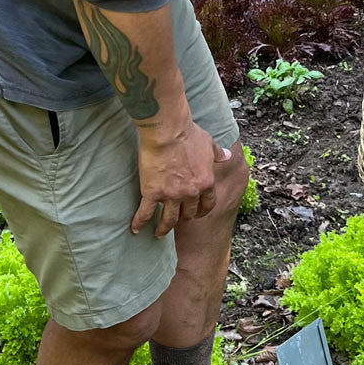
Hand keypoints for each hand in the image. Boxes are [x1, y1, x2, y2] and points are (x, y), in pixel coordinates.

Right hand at [133, 120, 230, 236]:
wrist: (168, 131)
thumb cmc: (188, 134)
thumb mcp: (208, 143)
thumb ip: (217, 153)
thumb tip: (227, 155)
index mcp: (205, 182)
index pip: (207, 204)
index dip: (202, 211)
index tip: (197, 214)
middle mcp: (190, 192)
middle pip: (188, 213)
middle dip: (183, 218)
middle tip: (176, 220)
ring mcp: (171, 195)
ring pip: (169, 219)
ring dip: (164, 228)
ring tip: (159, 233)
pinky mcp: (152, 192)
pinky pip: (146, 212)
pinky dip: (140, 222)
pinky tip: (136, 229)